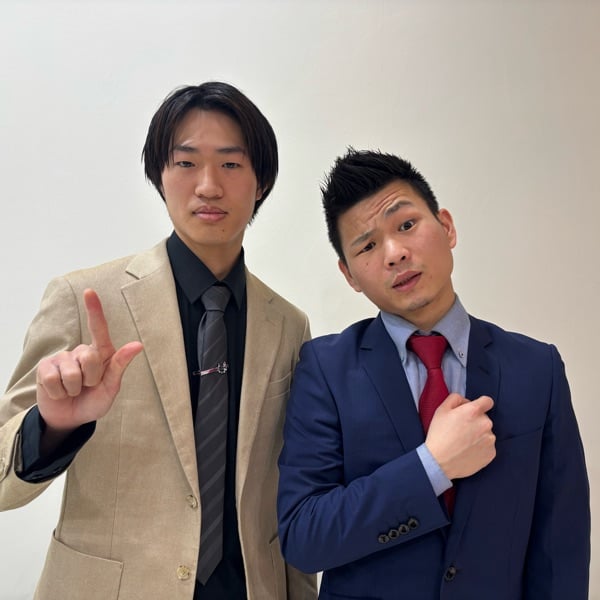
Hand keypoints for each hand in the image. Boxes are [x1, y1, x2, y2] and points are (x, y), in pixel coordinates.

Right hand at [36, 289, 142, 441]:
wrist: (71, 417)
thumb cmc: (95, 400)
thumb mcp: (111, 387)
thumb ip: (120, 366)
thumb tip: (138, 345)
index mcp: (101, 353)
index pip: (98, 328)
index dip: (94, 309)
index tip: (89, 291)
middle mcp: (81, 351)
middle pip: (90, 358)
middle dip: (91, 379)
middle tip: (88, 387)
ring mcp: (61, 358)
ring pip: (71, 373)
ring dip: (73, 389)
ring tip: (73, 390)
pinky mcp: (44, 368)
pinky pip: (53, 380)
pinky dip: (59, 392)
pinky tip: (60, 392)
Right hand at [425, 393, 495, 479]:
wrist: (440, 461)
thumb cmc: (439, 434)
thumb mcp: (441, 410)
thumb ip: (455, 398)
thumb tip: (465, 401)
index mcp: (474, 411)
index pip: (487, 401)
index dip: (480, 404)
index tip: (473, 411)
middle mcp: (486, 423)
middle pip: (484, 418)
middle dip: (475, 421)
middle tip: (461, 430)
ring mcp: (490, 440)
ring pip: (486, 433)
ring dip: (478, 435)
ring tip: (464, 442)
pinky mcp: (491, 453)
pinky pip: (487, 446)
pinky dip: (480, 447)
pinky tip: (468, 451)